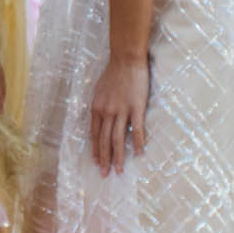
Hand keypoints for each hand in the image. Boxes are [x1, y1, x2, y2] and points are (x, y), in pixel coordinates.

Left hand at [89, 54, 149, 174]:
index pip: (94, 134)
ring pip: (118, 139)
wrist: (126, 59)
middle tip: (105, 174)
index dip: (95, 149)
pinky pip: (137, 129)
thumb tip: (100, 117)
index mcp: (96, 108)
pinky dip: (138, 143)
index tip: (96, 162)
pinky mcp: (136, 107)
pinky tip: (139, 153)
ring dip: (118, 157)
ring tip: (119, 170)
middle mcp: (106, 112)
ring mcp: (121, 110)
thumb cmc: (113, 73)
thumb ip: (99, 105)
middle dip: (104, 159)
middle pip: (104, 140)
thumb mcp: (99, 90)